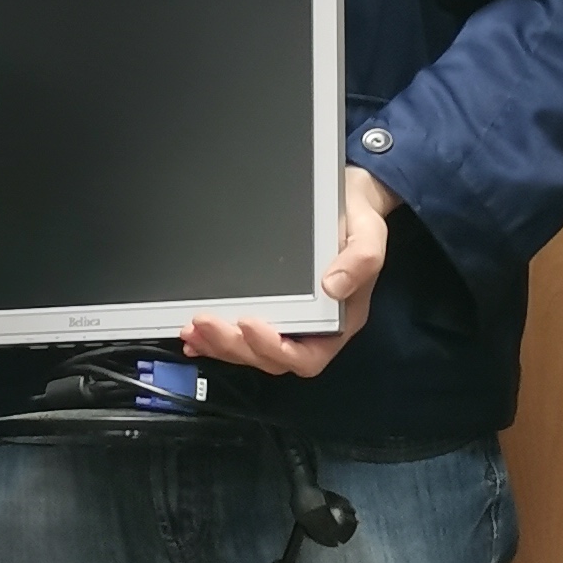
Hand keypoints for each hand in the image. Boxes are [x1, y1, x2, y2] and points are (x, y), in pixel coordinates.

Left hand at [183, 169, 396, 377]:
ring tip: (192, 329)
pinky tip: (194, 335)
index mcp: (338, 322)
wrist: (348, 204)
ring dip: (220, 345)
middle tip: (205, 322)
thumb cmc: (359, 224)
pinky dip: (216, 340)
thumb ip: (359, 262)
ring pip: (251, 350)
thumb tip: (333, 286)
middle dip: (235, 345)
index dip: (274, 349)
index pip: (307, 356)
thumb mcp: (369, 237)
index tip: (249, 323)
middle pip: (271, 358)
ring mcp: (291, 322)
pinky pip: (241, 335)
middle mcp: (313, 329)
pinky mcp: (270, 309)